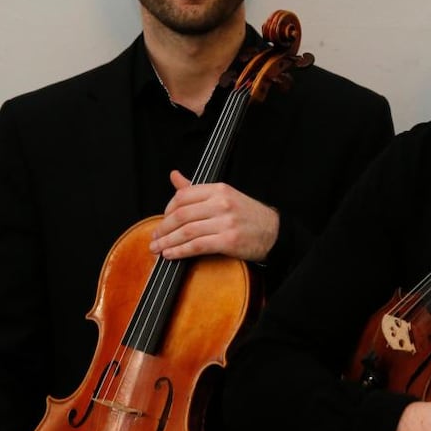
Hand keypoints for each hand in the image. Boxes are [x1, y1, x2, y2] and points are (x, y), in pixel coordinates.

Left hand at [149, 170, 278, 261]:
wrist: (274, 233)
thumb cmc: (248, 215)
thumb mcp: (225, 196)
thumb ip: (197, 189)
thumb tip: (174, 176)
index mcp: (219, 190)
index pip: (183, 196)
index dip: (167, 209)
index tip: (162, 220)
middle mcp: (222, 203)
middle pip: (181, 215)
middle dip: (163, 228)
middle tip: (155, 237)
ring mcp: (226, 222)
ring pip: (186, 231)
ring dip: (167, 242)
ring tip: (157, 248)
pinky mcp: (229, 241)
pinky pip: (197, 246)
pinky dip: (180, 251)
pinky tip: (171, 255)